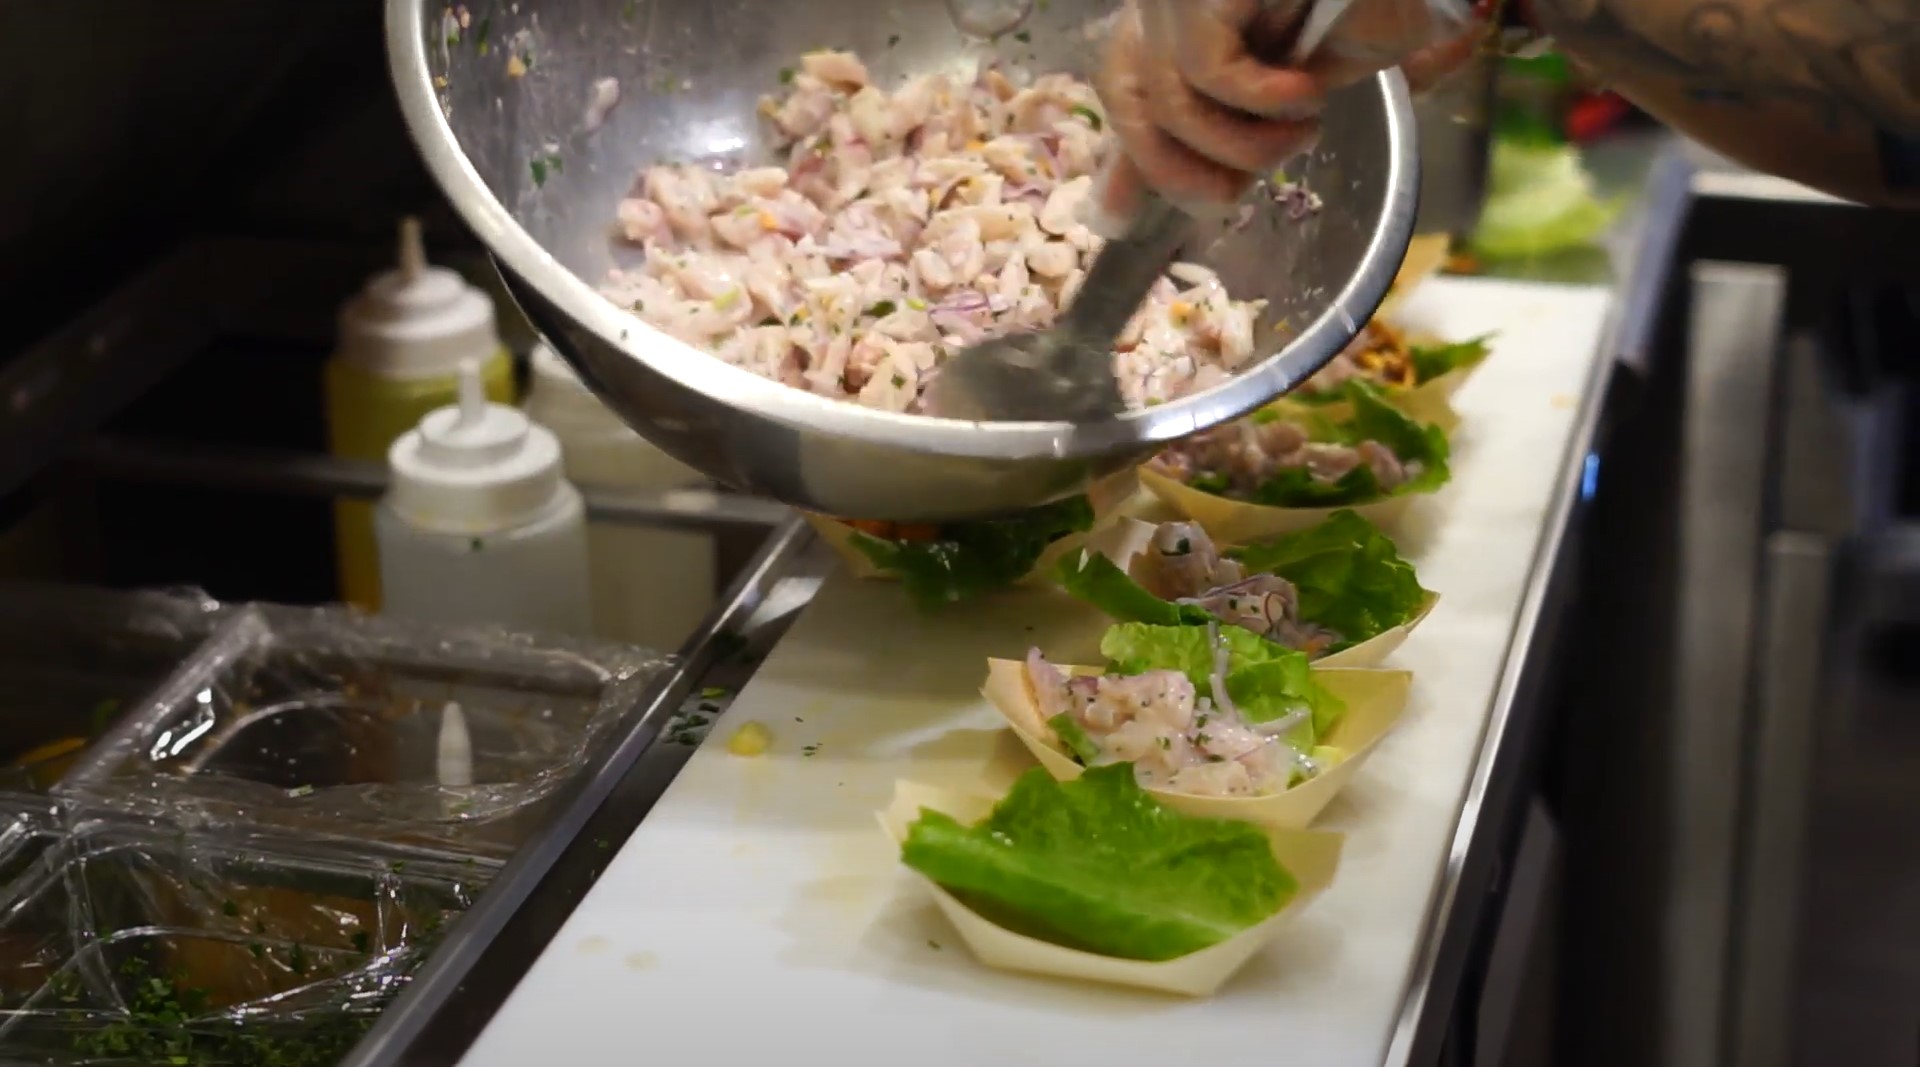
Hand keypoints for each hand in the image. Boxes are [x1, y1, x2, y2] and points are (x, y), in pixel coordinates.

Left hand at [1090, 0, 1486, 229]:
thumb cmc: (1371, 9)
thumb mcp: (1286, 87)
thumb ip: (1211, 132)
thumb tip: (1128, 206)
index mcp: (1182, 16)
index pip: (1122, 86)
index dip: (1127, 156)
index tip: (1123, 219)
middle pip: (1131, 102)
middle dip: (1182, 172)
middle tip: (1238, 194)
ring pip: (1172, 100)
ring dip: (1247, 146)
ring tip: (1307, 130)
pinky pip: (1208, 69)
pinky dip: (1262, 101)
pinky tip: (1308, 91)